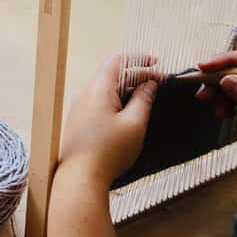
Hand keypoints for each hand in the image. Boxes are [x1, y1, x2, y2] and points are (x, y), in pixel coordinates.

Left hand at [59, 54, 161, 189]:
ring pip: (105, 89)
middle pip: (112, 74)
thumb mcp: (134, 124)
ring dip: (127, 89)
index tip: (156, 64)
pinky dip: (116, 101)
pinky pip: (99, 102)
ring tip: (146, 98)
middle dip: (136, 75)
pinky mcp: (78, 120)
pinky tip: (128, 113)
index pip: (118, 61)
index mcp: (98, 89)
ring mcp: (79, 107)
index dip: (139, 59)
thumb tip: (149, 84)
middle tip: (158, 84)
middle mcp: (84, 94)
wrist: (80, 177)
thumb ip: (143, 99)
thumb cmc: (107, 152)